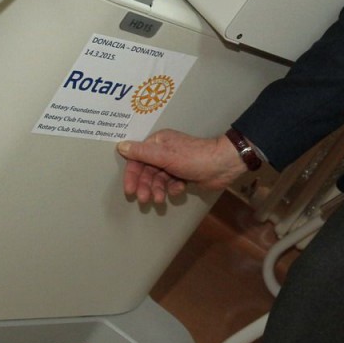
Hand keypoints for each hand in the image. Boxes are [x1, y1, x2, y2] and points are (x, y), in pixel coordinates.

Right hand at [116, 129, 246, 204]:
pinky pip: (170, 184)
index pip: (137, 158)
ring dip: (157, 190)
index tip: (129, 190)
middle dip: (145, 186)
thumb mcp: (165, 155)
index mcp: (158, 142)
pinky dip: (172, 189)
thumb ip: (142, 153)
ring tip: (160, 199)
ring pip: (158, 180)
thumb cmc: (193, 157)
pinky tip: (179, 190)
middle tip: (145, 199)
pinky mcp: (183, 175)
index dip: (132, 175)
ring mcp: (174, 164)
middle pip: (146, 171)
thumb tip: (121, 146)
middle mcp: (164, 151)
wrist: (222, 166)